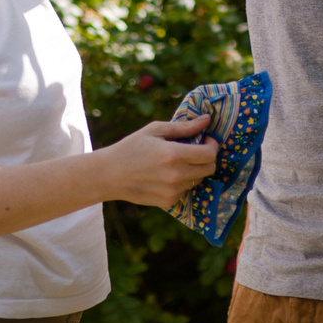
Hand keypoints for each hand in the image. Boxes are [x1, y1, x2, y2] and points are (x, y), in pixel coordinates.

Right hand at [100, 114, 218, 206]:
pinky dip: (183, 182)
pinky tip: (167, 175)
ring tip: (176, 162)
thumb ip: (184, 127)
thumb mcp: (155, 130)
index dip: (212, 145)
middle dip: (207, 158)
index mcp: (174, 155)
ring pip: (198, 180)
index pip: (210, 154)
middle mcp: (176, 176)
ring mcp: (172, 192)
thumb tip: (207, 120)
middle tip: (196, 149)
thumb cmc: (131, 147)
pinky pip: (186, 191)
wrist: (109, 175)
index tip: (206, 139)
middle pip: (209, 169)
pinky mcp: (168, 202)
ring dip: (194, 170)